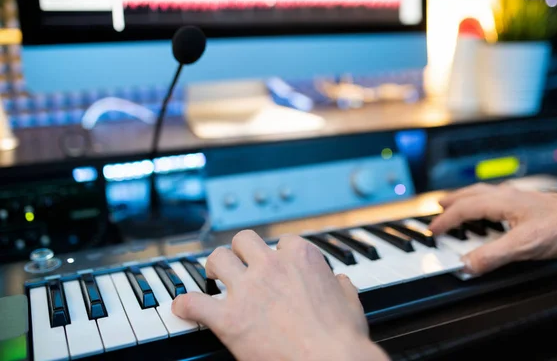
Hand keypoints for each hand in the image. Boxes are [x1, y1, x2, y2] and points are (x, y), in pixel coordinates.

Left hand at [171, 230, 388, 360]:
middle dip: (240, 251)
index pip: (282, 242)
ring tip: (213, 277)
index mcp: (301, 257)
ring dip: (214, 267)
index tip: (277, 264)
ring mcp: (247, 290)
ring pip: (217, 259)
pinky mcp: (228, 318)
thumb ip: (340, 286)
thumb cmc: (342, 338)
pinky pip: (194, 303)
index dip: (278, 254)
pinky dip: (186, 304)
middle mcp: (270, 266)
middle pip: (244, 240)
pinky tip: (184, 307)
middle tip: (239, 264)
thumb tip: (340, 282)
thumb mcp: (350, 302)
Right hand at [428, 183, 556, 274]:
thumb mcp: (525, 246)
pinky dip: (486, 204)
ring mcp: (522, 199)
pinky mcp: (533, 206)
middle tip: (438, 208)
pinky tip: (496, 212)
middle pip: (472, 194)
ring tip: (459, 205)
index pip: (464, 208)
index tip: (433, 230)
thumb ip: (492, 255)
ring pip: (486, 194)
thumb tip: (465, 265)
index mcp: (502, 201)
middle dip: (453, 201)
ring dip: (467, 199)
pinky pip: (499, 199)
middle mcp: (509, 196)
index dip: (446, 220)